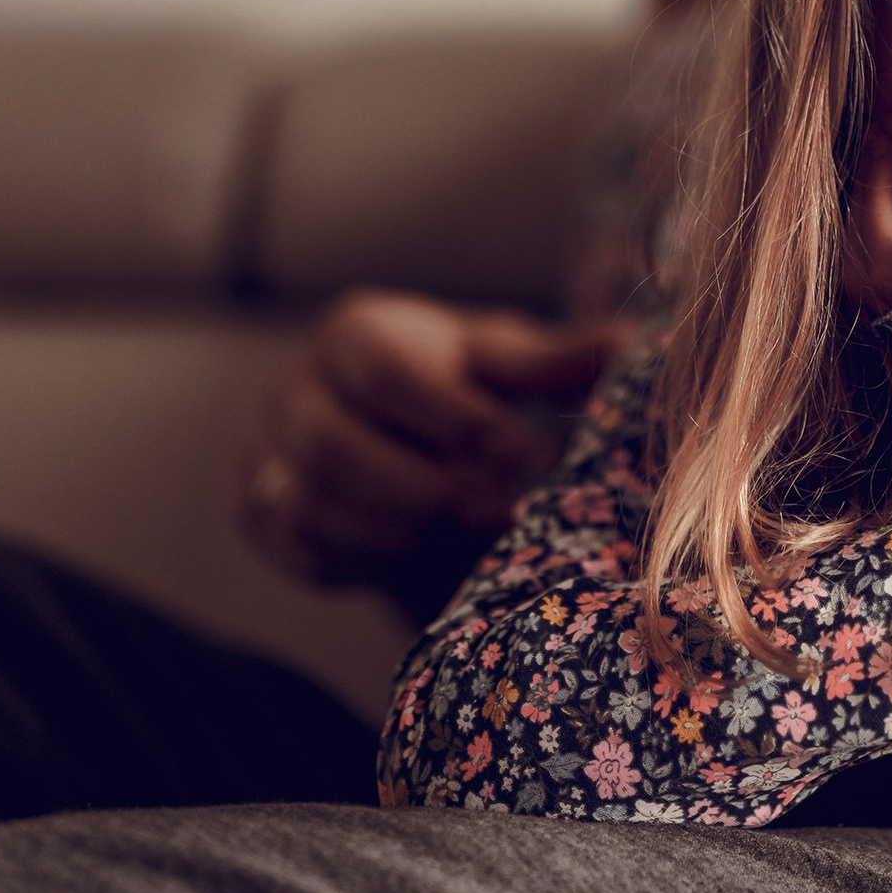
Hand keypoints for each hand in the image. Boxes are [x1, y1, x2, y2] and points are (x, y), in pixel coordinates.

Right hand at [238, 290, 609, 587]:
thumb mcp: (499, 361)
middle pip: (335, 449)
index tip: (525, 457)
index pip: (387, 374)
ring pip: (312, 505)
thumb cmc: (454, 382)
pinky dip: (365, 559)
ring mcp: (263, 452)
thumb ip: (553, 360)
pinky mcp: (259, 512)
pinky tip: (422, 555)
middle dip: (427, 493)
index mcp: (354, 332)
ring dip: (400, 533)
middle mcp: (293, 387)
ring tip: (470, 542)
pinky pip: (300, 548)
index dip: (457, 421)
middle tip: (503, 519)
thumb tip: (632, 344)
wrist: (382, 426)